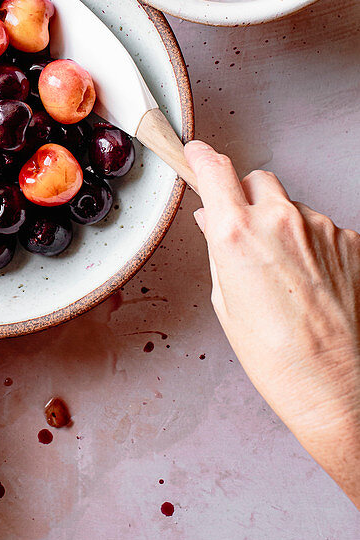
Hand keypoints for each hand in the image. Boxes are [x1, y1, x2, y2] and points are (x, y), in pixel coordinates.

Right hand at [185, 141, 359, 505]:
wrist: (337, 386)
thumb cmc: (278, 358)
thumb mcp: (226, 303)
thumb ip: (219, 251)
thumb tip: (214, 223)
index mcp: (237, 234)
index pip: (214, 170)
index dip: (201, 158)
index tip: (196, 154)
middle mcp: (279, 221)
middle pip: (257, 181)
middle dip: (247, 198)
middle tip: (245, 231)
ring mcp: (320, 228)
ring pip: (293, 207)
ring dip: (284, 226)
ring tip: (285, 276)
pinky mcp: (351, 241)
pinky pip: (323, 230)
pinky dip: (314, 247)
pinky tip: (313, 283)